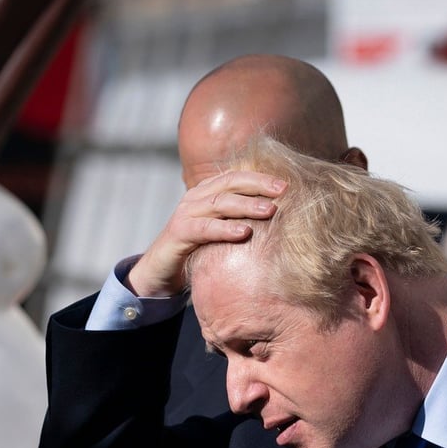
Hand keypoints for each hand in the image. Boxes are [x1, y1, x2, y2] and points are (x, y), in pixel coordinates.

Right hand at [126, 170, 286, 296]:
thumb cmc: (198, 250)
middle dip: (259, 185)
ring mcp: (186, 214)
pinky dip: (225, 229)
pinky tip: (244, 232)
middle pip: (230, 183)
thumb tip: (279, 217)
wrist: (160, 271)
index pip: (237, 176)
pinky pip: (204, 228)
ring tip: (270, 210)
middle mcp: (196, 198)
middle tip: (283, 191)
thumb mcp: (221, 231)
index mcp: (208, 192)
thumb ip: (241, 219)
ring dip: (246, 205)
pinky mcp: (179, 233)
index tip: (286, 185)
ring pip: (219, 202)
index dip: (261, 177)